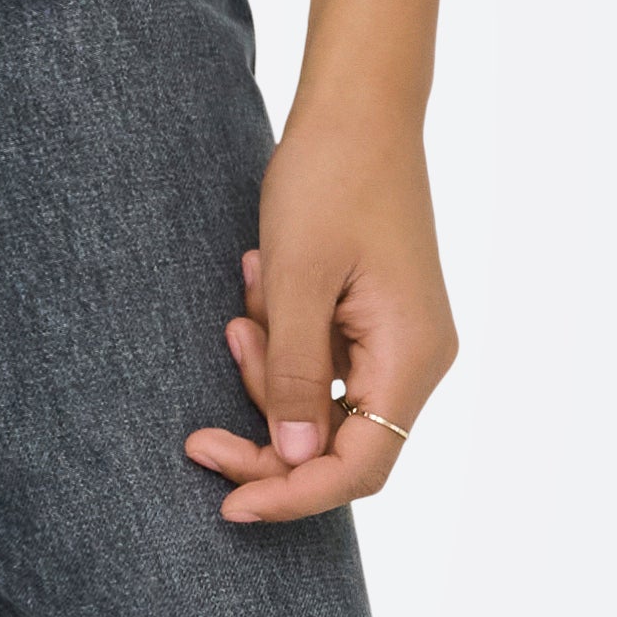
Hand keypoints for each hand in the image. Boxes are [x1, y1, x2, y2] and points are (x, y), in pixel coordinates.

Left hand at [185, 97, 455, 525]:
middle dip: (266, 442)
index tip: (228, 507)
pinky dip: (284, 344)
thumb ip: (295, 375)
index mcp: (410, 357)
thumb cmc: (329, 179)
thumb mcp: (296, 281)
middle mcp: (417, 361)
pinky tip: (261, 288)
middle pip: (339, 449)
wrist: (358, 109)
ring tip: (244, 305)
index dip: (293, 496)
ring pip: (323, 409)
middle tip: (198, 435)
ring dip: (269, 376)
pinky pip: (324, 366)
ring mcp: (400, 343)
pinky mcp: (378, 323)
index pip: (359, 467)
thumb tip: (295, 461)